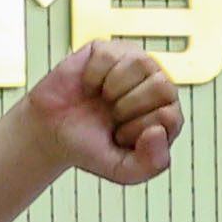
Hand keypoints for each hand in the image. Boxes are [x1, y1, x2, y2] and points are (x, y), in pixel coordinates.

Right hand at [21, 42, 184, 185]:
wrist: (50, 134)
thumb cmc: (91, 148)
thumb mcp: (124, 171)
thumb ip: (151, 164)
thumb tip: (158, 130)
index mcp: (168, 114)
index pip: (170, 115)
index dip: (138, 129)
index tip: (120, 136)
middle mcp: (158, 85)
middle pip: (161, 86)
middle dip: (127, 108)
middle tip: (111, 117)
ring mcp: (135, 65)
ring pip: (140, 64)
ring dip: (113, 89)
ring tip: (103, 100)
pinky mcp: (109, 50)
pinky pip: (109, 56)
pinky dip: (93, 76)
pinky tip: (90, 85)